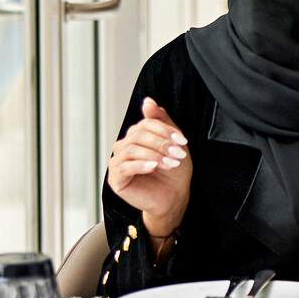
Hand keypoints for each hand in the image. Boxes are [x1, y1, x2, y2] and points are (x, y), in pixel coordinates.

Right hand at [107, 97, 191, 239]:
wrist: (174, 197)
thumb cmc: (174, 171)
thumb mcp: (173, 142)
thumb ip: (161, 121)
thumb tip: (148, 101)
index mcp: (136, 137)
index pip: (145, 124)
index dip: (164, 130)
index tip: (182, 139)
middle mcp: (124, 147)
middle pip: (137, 135)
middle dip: (161, 143)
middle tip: (178, 153)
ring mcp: (118, 163)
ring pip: (131, 149)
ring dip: (154, 154)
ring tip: (171, 162)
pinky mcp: (116, 179)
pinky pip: (124, 166)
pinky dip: (141, 164)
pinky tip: (154, 167)